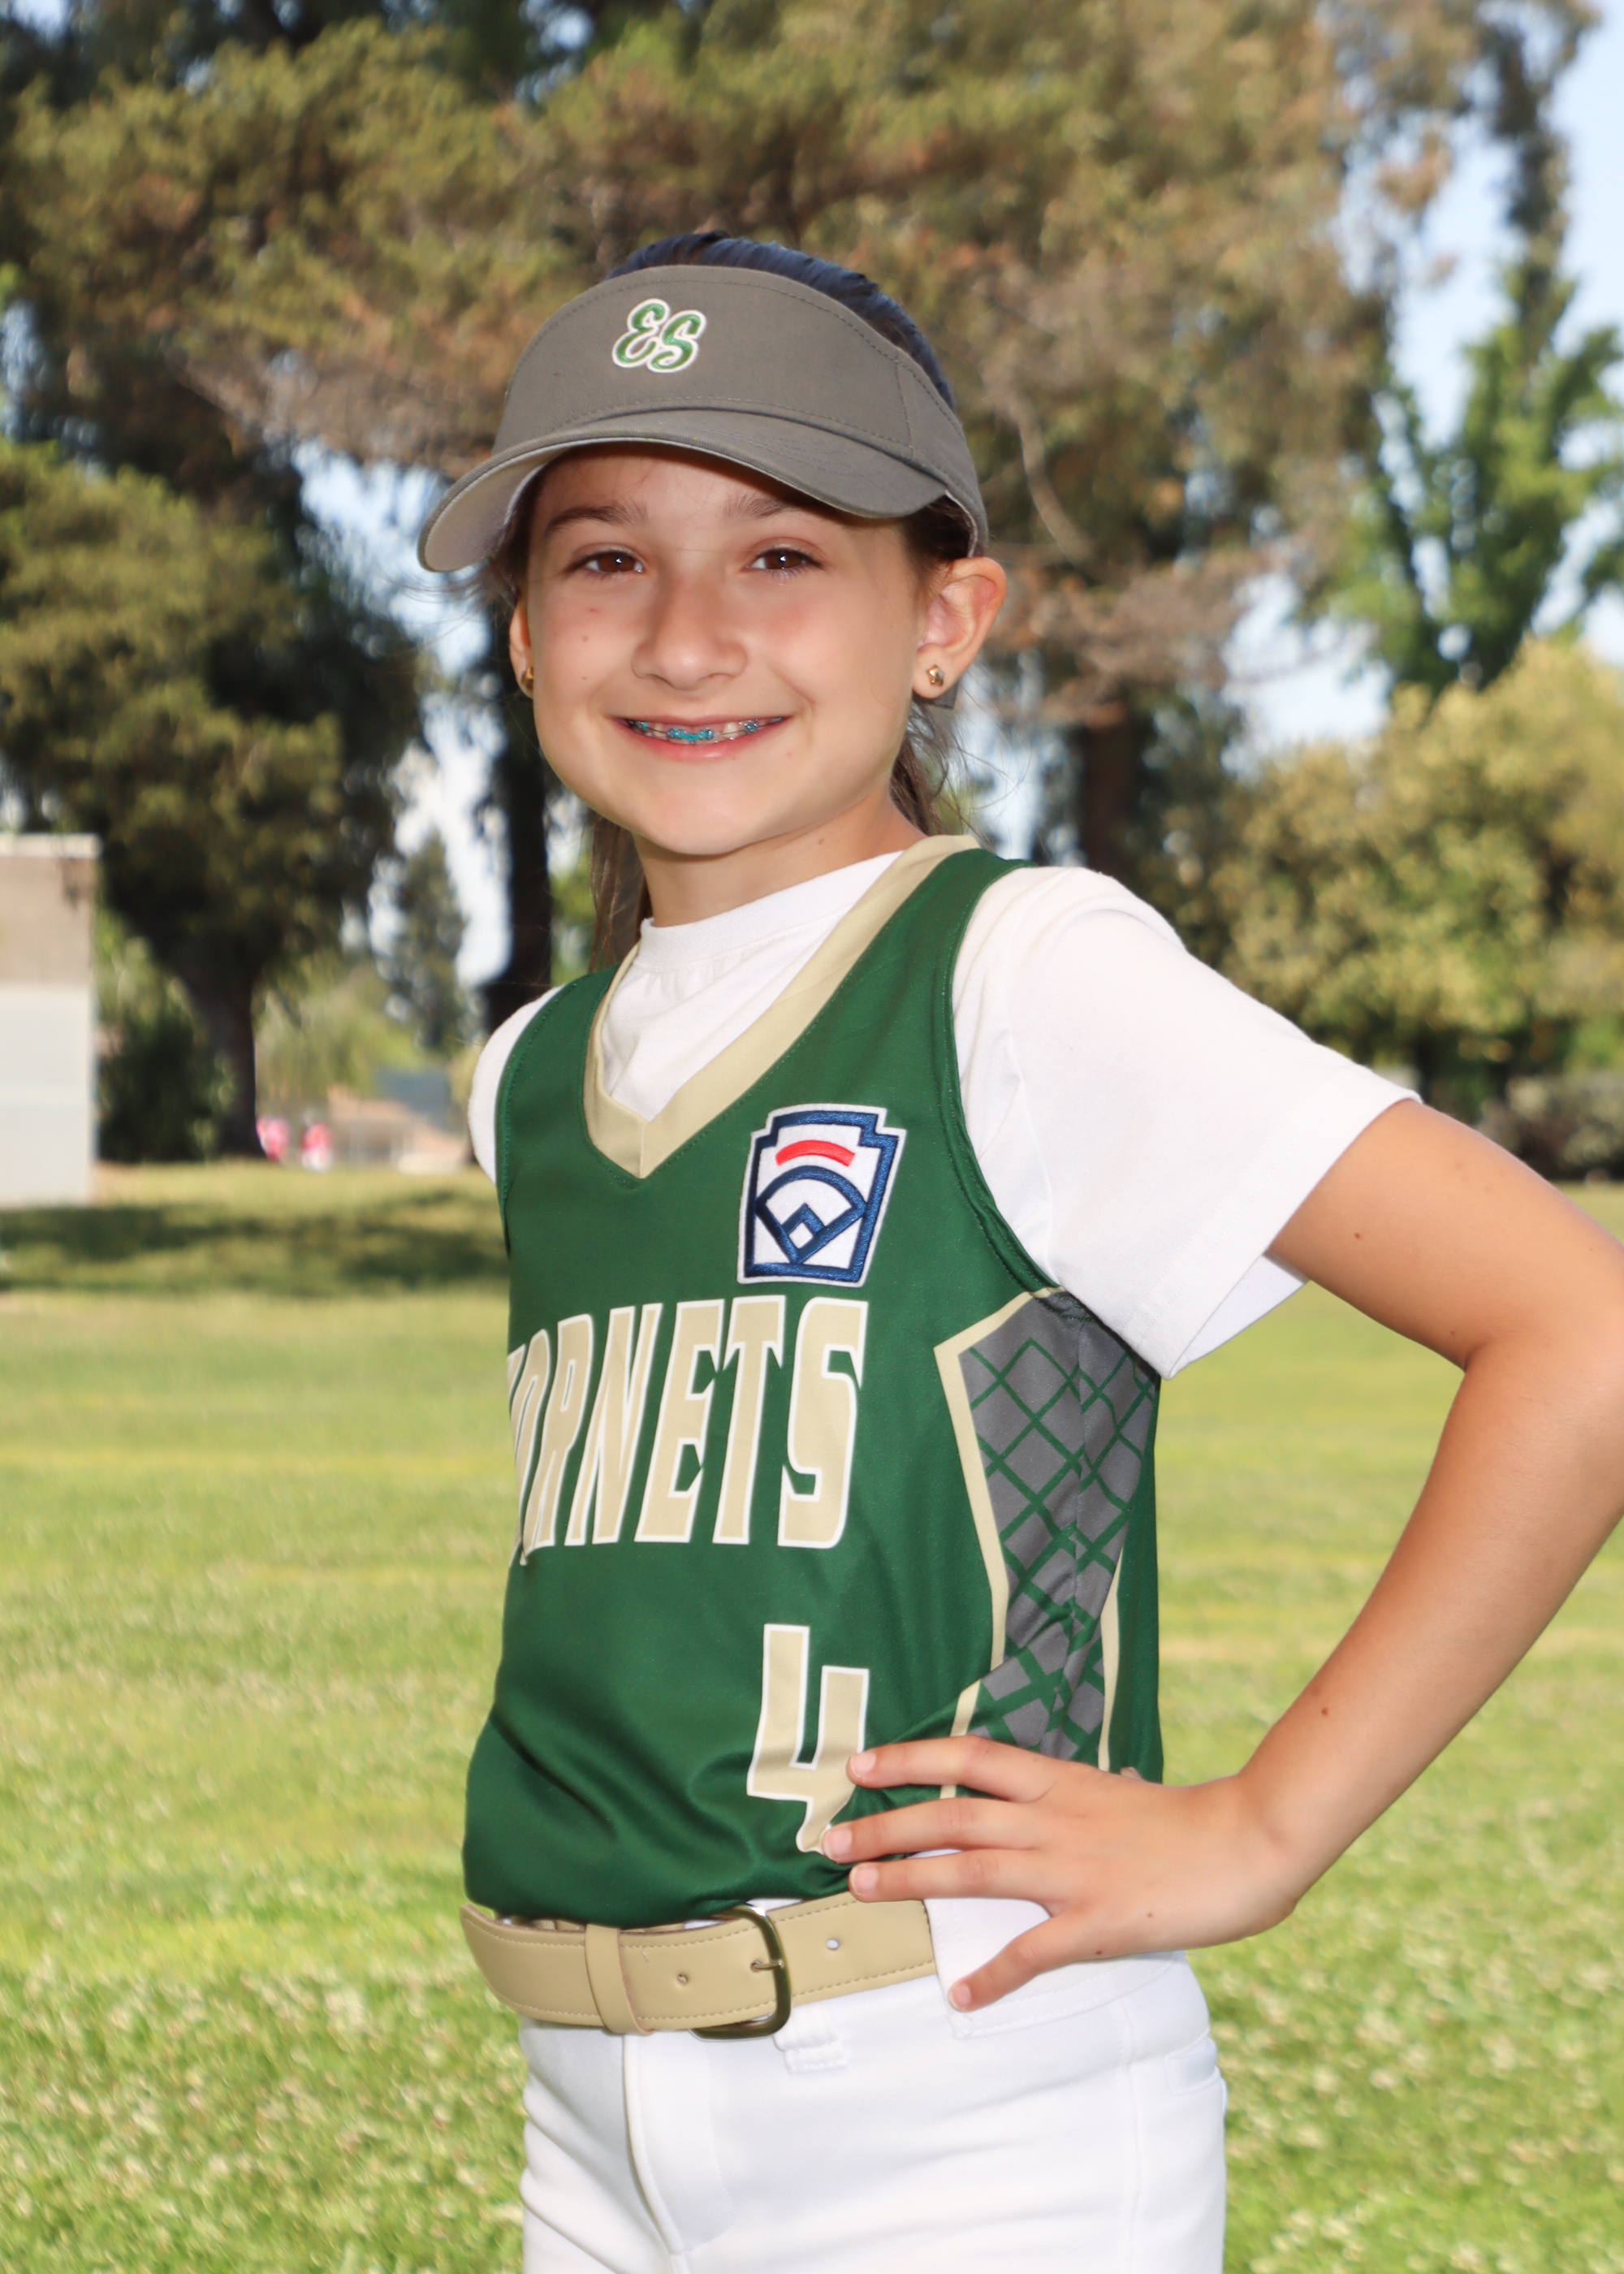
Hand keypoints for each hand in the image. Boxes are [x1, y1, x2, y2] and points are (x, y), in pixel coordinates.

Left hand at [822, 1737, 1303, 2009]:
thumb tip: (1059, 1789)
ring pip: (973, 1870)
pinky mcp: (1097, 1920)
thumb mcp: (1121, 1790)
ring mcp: (1072, 1869)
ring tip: (861, 1892)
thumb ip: (1078, 1795)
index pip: (969, 1757)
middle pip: (952, 1814)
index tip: (861, 1764)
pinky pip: (1033, 1952)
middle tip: (831, 1841)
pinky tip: (961, 1996)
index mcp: (1059, 1781)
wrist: (1249, 1841)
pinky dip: (993, 1976)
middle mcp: (1053, 1818)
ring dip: (911, 1881)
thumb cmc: (1189, 1820)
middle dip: (886, 1827)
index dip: (911, 1758)